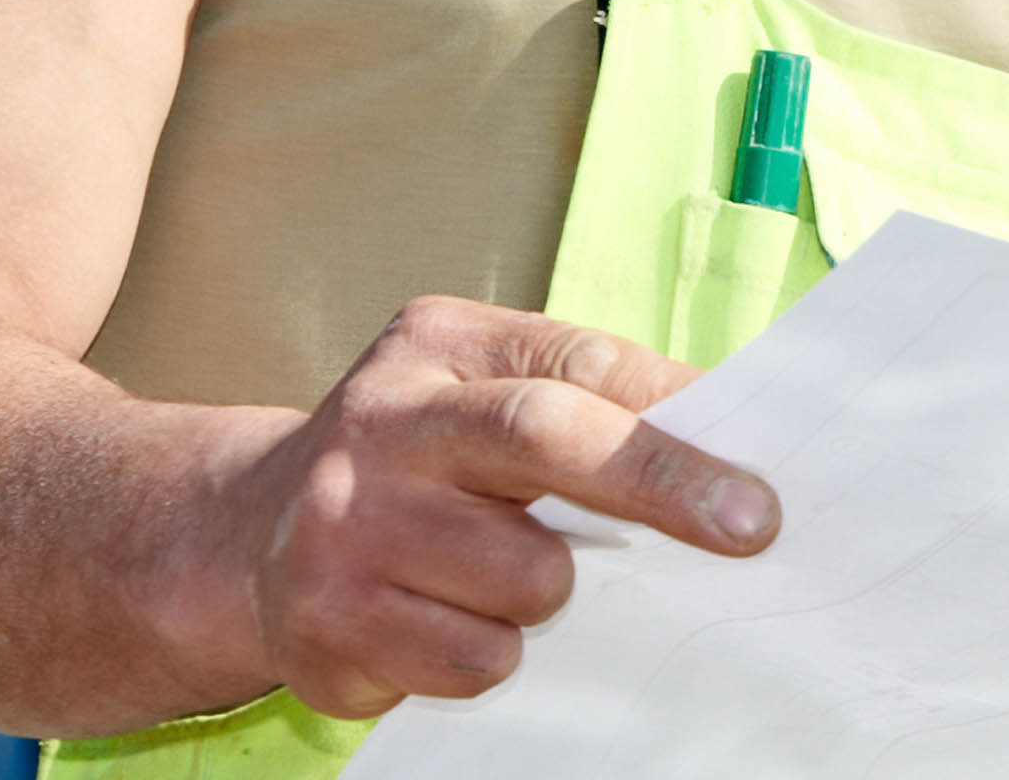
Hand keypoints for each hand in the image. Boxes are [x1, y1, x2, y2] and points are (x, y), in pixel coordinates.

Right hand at [189, 298, 777, 716]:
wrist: (250, 534)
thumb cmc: (425, 460)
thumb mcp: (495, 388)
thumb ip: (604, 398)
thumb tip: (740, 440)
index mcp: (438, 346)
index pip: (578, 371)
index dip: (675, 430)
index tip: (758, 492)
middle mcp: (380, 424)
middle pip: (545, 440)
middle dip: (659, 487)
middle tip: (746, 531)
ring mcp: (339, 527)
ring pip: (525, 578)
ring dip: (551, 595)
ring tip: (512, 578)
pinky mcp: (323, 627)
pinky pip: (469, 662)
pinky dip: (491, 656)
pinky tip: (454, 623)